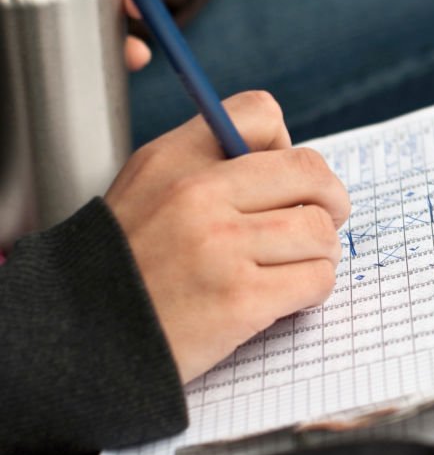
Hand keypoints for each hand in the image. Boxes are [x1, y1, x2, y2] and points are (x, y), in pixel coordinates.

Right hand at [105, 92, 350, 382]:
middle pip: (310, 173)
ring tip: (298, 265)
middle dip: (330, 200)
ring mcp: (222, 247)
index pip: (261, 114)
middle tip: (322, 221)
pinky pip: (317, 278)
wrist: (83, 341)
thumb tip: (286, 160)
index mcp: (175, 159)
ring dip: (322, 252)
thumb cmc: (127, 267)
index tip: (285, 180)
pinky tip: (288, 296)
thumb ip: (207, 165)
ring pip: (320, 231)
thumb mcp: (146, 190)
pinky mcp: (241, 299)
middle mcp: (198, 195)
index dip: (288, 145)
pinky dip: (313, 289)